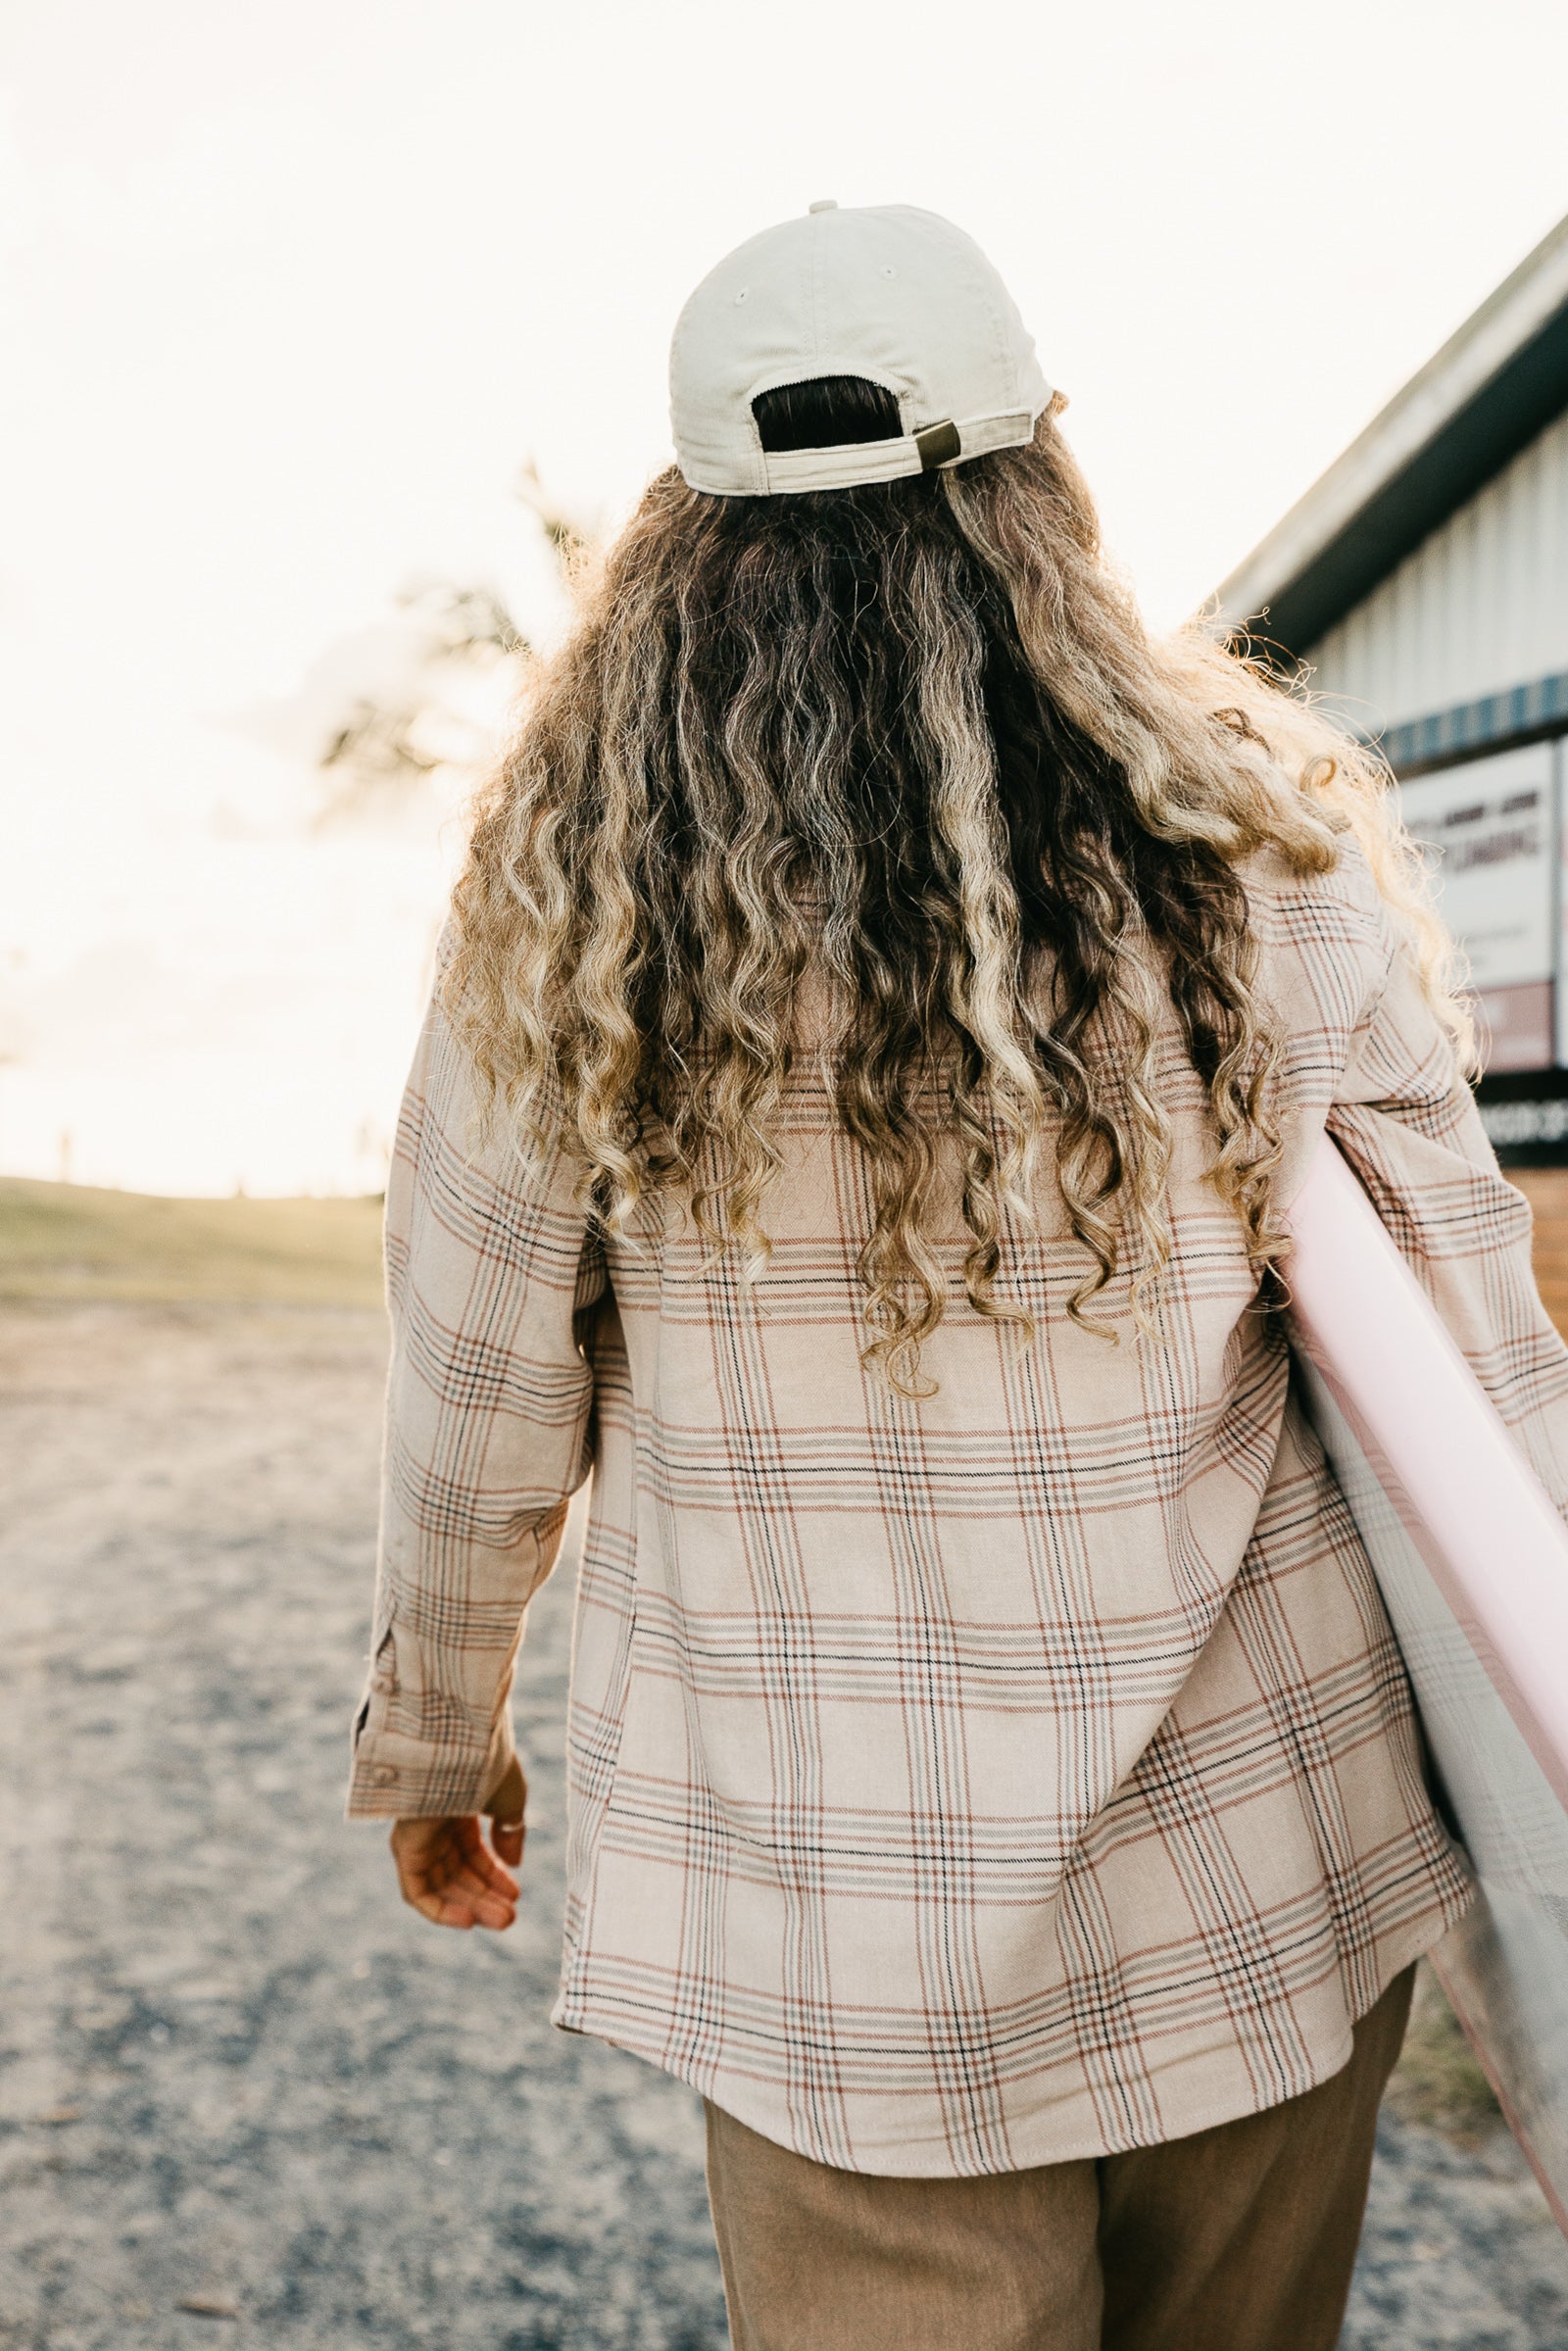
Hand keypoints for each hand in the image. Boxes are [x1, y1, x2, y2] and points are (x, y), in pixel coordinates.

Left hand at [389, 1756, 526, 1930]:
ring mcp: (418, 1837)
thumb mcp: (509, 1799)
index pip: (473, 1853)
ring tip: (503, 1921)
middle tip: (511, 1919)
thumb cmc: (486, 1764)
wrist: (458, 1747)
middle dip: (485, 1897)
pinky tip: (469, 1920)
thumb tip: (513, 1863)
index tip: (516, 1894)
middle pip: (457, 1873)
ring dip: (471, 1906)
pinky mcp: (405, 1849)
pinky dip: (440, 1910)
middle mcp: (435, 1825)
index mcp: (458, 1808)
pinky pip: (418, 1891)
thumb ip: (511, 1831)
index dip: (495, 1876)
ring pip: (441, 1885)